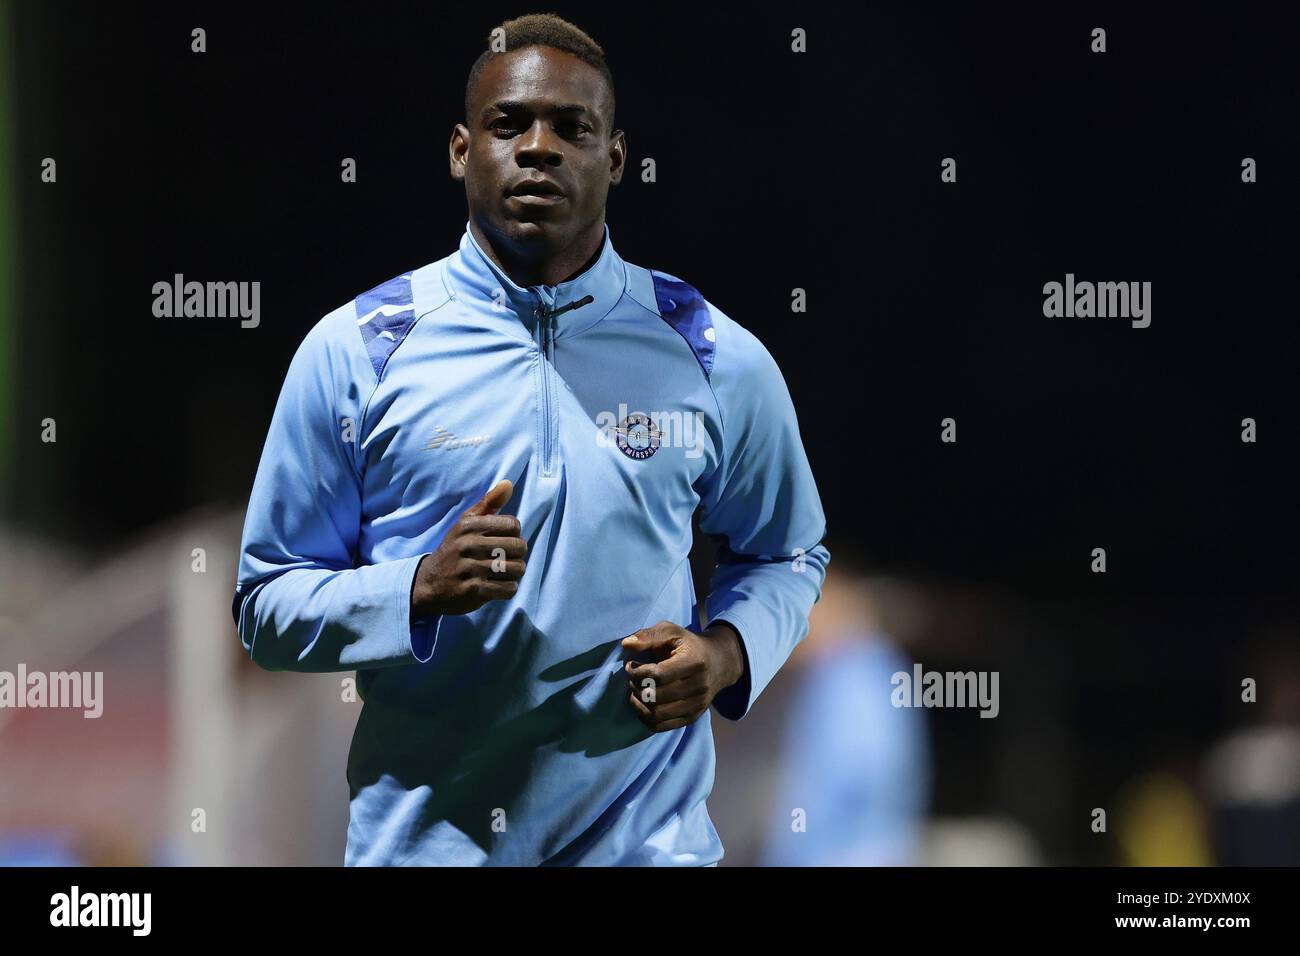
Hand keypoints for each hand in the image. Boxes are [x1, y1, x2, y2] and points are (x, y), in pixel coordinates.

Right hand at [411, 479, 527, 616]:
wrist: (428, 583)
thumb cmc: (454, 549)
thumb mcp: (465, 523)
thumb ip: (488, 503)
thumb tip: (508, 484)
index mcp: (469, 525)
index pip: (513, 525)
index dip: (513, 534)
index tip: (503, 541)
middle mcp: (469, 545)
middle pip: (519, 547)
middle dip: (518, 554)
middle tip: (506, 558)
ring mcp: (471, 569)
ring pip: (517, 568)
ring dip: (514, 573)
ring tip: (502, 572)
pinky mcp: (473, 591)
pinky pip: (509, 588)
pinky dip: (508, 588)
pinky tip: (497, 585)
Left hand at [622, 620, 744, 731]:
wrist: (719, 664)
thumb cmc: (689, 646)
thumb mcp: (671, 632)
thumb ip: (649, 635)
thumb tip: (626, 644)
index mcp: (694, 662)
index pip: (658, 675)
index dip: (637, 672)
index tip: (631, 665)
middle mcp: (699, 686)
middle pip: (655, 696)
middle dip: (636, 687)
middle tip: (633, 679)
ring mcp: (697, 705)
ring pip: (656, 714)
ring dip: (638, 703)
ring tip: (636, 691)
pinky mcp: (692, 717)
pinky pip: (661, 726)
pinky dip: (645, 718)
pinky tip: (642, 704)